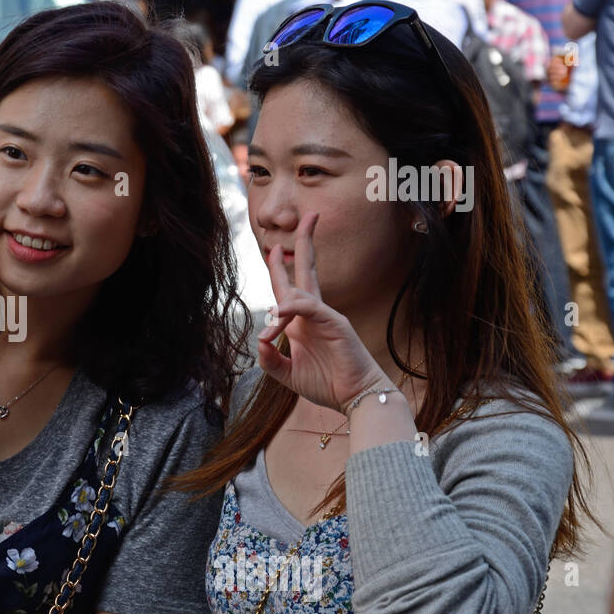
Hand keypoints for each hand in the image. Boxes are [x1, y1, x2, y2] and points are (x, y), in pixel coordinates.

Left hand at [255, 212, 386, 412]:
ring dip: (278, 310)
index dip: (279, 269)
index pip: (290, 288)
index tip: (272, 251)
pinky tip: (279, 318)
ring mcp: (326, 316)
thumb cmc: (326, 384)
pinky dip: (292, 309)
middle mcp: (314, 314)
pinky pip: (310, 307)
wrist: (354, 398)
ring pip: (300, 291)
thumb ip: (269, 358)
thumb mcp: (287, 373)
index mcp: (303, 322)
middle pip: (308, 270)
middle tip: (309, 215)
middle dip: (306, 242)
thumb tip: (259, 339)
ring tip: (272, 336)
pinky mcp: (336, 323)